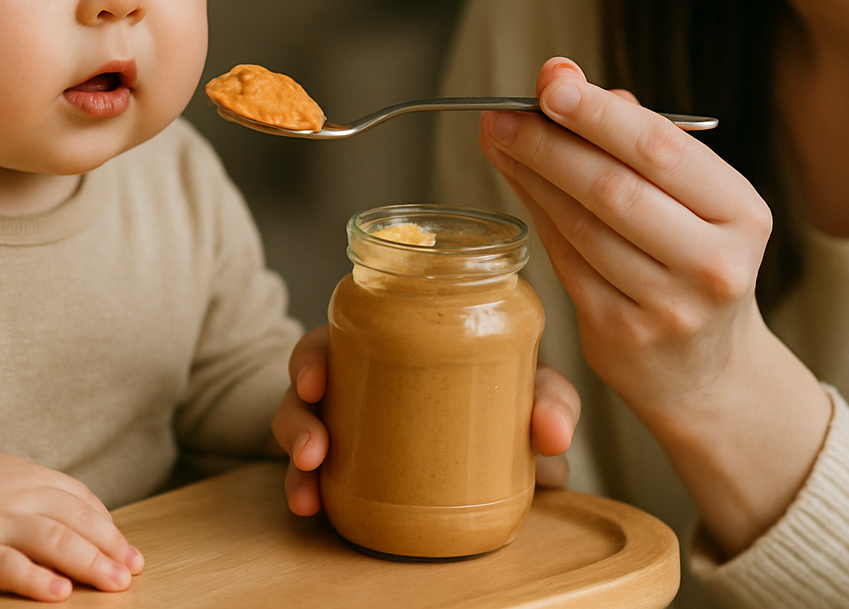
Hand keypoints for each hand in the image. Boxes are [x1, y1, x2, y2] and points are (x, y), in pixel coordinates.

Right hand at [0, 447, 142, 601]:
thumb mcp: (10, 477)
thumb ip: (48, 495)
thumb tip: (95, 523)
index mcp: (31, 478)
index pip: (82, 503)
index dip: (110, 530)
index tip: (130, 555)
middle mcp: (17, 497)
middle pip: (73, 521)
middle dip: (108, 549)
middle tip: (131, 573)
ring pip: (50, 540)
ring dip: (86, 562)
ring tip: (111, 582)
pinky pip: (4, 565)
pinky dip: (33, 578)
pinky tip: (57, 592)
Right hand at [270, 326, 580, 516]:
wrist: (523, 466)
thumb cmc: (516, 406)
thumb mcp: (533, 395)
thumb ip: (551, 403)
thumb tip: (551, 433)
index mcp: (392, 349)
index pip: (335, 341)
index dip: (313, 358)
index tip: (314, 381)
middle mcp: (362, 385)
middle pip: (307, 390)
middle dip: (297, 418)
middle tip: (312, 449)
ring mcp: (354, 430)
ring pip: (303, 433)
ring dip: (300, 460)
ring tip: (307, 491)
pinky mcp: (352, 473)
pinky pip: (317, 477)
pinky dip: (308, 491)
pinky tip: (311, 507)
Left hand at [479, 56, 773, 418]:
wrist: (707, 370)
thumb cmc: (690, 257)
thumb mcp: (691, 198)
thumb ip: (632, 137)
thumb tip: (562, 78)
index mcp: (741, 214)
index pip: (661, 150)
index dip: (598, 114)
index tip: (550, 82)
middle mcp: (714, 263)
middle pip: (613, 188)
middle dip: (550, 142)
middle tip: (501, 112)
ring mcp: (668, 306)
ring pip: (581, 224)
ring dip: (530, 174)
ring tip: (497, 138)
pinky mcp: (622, 334)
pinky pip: (565, 259)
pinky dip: (536, 213)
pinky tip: (515, 182)